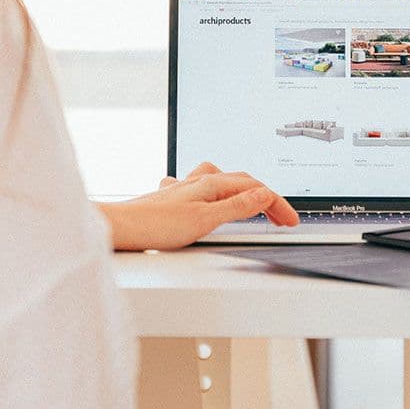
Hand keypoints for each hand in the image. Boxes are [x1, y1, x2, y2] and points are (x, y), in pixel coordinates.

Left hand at [99, 162, 298, 250]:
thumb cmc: (155, 225)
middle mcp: (198, 181)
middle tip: (281, 218)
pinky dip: (216, 194)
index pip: (255, 189)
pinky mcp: (172, 199)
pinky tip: (209, 201)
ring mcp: (185, 188)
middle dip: (266, 197)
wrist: (119, 227)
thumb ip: (237, 207)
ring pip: (222, 181)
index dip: (277, 205)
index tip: (291, 221)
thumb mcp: (205, 220)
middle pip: (242, 182)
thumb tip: (265, 195)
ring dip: (242, 190)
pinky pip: (202, 188)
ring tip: (253, 203)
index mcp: (211, 183)